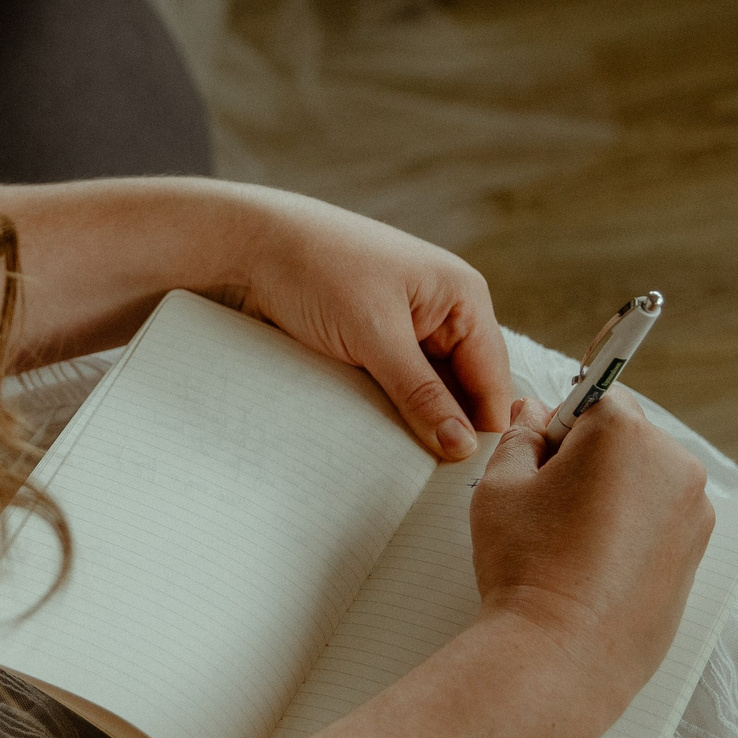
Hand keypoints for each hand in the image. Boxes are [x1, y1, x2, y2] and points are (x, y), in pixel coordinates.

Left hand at [222, 189, 514, 458]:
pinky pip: (394, 391)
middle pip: (464, 393)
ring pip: (428, 397)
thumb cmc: (316, 269)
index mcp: (463, 297)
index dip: (484, 433)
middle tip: (436, 491)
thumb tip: (462, 448)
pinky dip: (388, 416)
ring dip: (416, 428)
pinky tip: (380, 448)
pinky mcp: (371, 345)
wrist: (244, 247)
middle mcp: (442, 314)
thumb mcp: (373, 333)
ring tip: (408, 477)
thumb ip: (420, 391)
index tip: (468, 485)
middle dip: (451, 434)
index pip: (492, 381)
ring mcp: (406, 331)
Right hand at [469, 394, 713, 715]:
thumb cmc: (528, 567)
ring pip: (644, 479)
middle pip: (626, 436)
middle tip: (546, 504)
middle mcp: (676, 466)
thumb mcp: (501, 485)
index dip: (559, 422)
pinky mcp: (697, 556)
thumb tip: (535, 413)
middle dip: (588, 456)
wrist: (561, 656)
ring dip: (612, 493)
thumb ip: (520, 435)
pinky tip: (594, 564)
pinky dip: (631, 530)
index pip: (594, 395)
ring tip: (569, 541)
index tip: (540, 454)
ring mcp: (695, 514)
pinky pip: (660, 520)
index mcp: (627, 433)